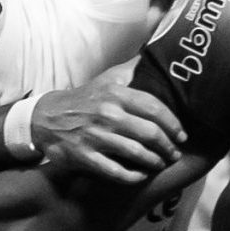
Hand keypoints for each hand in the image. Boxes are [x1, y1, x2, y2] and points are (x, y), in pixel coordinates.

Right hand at [30, 81, 185, 183]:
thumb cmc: (85, 99)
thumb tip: (158, 54)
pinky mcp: (84, 157)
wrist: (46, 117)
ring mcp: (95, 137)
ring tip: (161, 164)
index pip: (154, 108)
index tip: (182, 135)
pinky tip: (141, 176)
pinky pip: (115, 172)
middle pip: (149, 133)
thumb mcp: (107, 79)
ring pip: (135, 153)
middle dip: (168, 146)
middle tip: (175, 153)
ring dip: (154, 162)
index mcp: (115, 94)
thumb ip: (132, 70)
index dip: (173, 124)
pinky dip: (133, 177)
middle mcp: (107, 114)